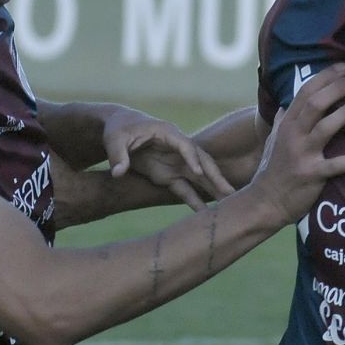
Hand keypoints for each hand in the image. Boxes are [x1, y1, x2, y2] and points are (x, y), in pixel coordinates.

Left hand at [105, 110, 234, 209]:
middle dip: (216, 177)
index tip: (198, 171)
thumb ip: (118, 156)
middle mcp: (178, 149)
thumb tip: (118, 173)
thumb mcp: (114, 139)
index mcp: (168, 133)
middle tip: (230, 191)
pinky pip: (186, 190)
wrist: (120, 130)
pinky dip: (196, 201)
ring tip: (229, 204)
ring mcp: (176, 163)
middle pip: (201, 162)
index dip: (191, 158)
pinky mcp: (170, 176)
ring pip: (200, 178)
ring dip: (214, 190)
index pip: (185, 145)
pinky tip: (208, 214)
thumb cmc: (119, 130)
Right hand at [247, 64, 344, 226]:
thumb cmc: (273, 170)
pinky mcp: (313, 175)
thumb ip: (281, 122)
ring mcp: (302, 154)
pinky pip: (338, 165)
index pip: (305, 92)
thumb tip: (285, 105)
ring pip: (326, 127)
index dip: (324, 77)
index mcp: (287, 124)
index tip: (343, 67)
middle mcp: (293, 135)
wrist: (266, 202)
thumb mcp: (274, 141)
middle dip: (338, 88)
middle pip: (316, 103)